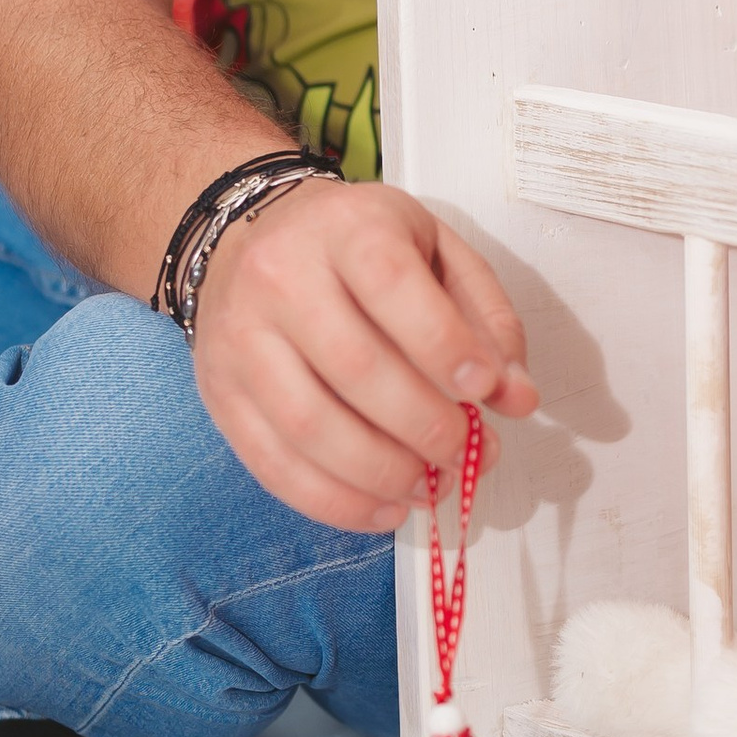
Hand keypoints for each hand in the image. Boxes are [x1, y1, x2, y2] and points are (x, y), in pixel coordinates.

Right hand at [191, 179, 537, 533]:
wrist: (246, 239)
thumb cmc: (356, 248)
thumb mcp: (434, 250)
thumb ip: (485, 317)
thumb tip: (517, 396)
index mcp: (344, 228)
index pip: (391, 284)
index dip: (444, 345)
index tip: (485, 390)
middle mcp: (280, 278)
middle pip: (354, 367)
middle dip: (423, 426)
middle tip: (463, 451)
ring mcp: (240, 338)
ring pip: (309, 426)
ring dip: (382, 473)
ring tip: (429, 487)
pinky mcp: (219, 393)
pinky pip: (273, 465)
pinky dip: (335, 502)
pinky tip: (384, 507)